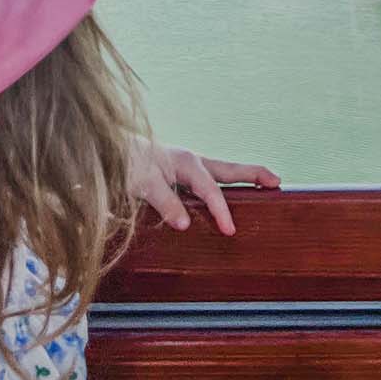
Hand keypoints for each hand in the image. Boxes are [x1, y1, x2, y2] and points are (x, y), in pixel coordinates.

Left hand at [129, 138, 279, 234]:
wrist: (104, 150)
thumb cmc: (123, 163)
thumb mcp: (141, 183)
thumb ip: (165, 201)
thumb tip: (186, 223)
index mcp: (186, 162)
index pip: (211, 190)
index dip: (222, 210)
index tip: (230, 230)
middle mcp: (190, 162)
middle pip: (229, 169)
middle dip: (253, 174)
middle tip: (276, 182)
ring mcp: (186, 167)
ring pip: (220, 173)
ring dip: (241, 178)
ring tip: (262, 185)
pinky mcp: (178, 175)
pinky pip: (206, 181)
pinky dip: (222, 186)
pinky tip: (226, 197)